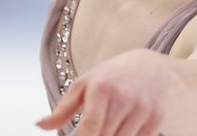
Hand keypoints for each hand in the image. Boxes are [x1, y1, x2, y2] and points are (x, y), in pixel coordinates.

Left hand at [36, 49, 168, 135]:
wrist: (150, 66)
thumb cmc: (112, 76)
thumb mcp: (84, 84)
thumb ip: (63, 109)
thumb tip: (41, 125)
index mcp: (102, 88)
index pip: (90, 127)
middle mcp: (124, 98)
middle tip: (92, 132)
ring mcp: (142, 109)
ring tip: (106, 129)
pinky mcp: (156, 118)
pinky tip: (121, 130)